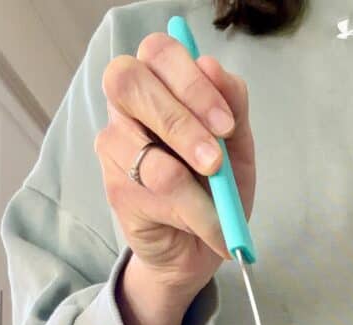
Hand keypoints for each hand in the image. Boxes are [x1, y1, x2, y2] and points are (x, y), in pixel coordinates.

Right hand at [95, 32, 255, 299]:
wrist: (202, 244)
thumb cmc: (217, 185)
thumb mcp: (237, 143)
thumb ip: (232, 103)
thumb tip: (213, 65)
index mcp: (159, 80)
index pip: (158, 52)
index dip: (191, 83)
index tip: (226, 125)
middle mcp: (127, 105)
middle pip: (130, 83)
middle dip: (180, 121)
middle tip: (215, 162)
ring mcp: (114, 146)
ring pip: (144, 149)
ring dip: (191, 179)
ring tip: (220, 204)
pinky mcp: (116, 188)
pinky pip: (153, 194)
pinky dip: (191, 213)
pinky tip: (207, 226)